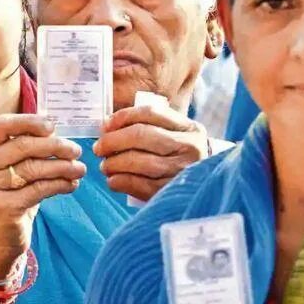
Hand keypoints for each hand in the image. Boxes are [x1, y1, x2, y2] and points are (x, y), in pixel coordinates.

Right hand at [0, 115, 85, 280]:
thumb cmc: (8, 196)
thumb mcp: (10, 168)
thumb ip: (24, 147)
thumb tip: (54, 127)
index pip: (3, 125)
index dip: (30, 121)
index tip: (53, 127)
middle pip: (24, 146)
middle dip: (55, 146)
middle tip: (76, 151)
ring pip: (34, 168)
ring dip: (63, 167)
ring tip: (80, 169)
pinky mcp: (2, 207)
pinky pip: (39, 189)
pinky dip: (60, 184)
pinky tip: (72, 184)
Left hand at [94, 106, 208, 201]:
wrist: (205, 187)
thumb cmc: (178, 158)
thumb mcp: (174, 137)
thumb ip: (149, 127)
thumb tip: (107, 127)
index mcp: (189, 128)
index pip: (150, 113)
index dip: (122, 117)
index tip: (105, 126)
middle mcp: (190, 147)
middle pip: (141, 135)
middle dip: (112, 141)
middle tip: (99, 149)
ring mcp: (183, 170)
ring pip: (140, 161)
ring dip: (114, 163)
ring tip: (105, 166)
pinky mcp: (173, 191)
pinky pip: (140, 184)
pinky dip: (121, 181)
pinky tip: (113, 181)